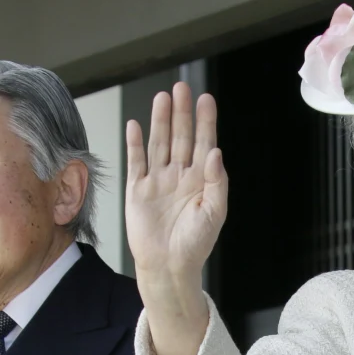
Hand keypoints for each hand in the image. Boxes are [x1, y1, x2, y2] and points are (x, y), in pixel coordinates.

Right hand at [125, 81, 226, 283]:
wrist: (168, 266)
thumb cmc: (194, 244)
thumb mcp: (215, 213)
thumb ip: (217, 182)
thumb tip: (217, 153)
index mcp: (201, 180)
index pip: (205, 144)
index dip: (205, 122)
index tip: (206, 100)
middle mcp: (179, 176)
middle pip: (181, 137)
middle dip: (182, 113)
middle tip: (182, 88)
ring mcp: (158, 181)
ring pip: (160, 143)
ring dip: (160, 121)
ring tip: (162, 98)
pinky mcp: (138, 189)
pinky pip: (136, 161)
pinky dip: (135, 143)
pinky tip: (136, 125)